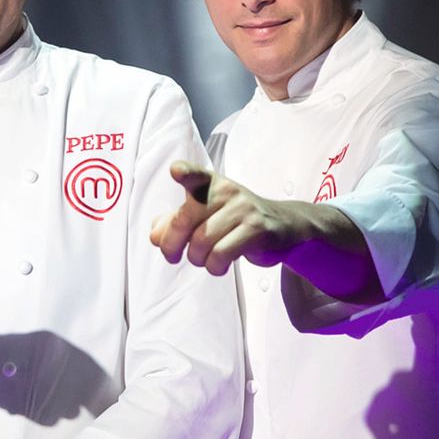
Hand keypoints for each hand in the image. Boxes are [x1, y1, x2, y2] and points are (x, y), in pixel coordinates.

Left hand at [149, 161, 299, 275]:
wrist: (283, 224)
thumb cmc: (233, 219)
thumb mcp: (204, 214)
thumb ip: (175, 222)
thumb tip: (155, 236)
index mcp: (210, 183)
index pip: (195, 176)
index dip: (185, 173)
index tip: (176, 171)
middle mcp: (226, 191)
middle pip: (185, 220)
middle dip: (172, 245)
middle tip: (172, 256)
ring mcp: (243, 209)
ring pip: (202, 242)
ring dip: (196, 259)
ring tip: (203, 259)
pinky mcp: (257, 230)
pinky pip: (222, 254)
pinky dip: (214, 266)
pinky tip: (218, 265)